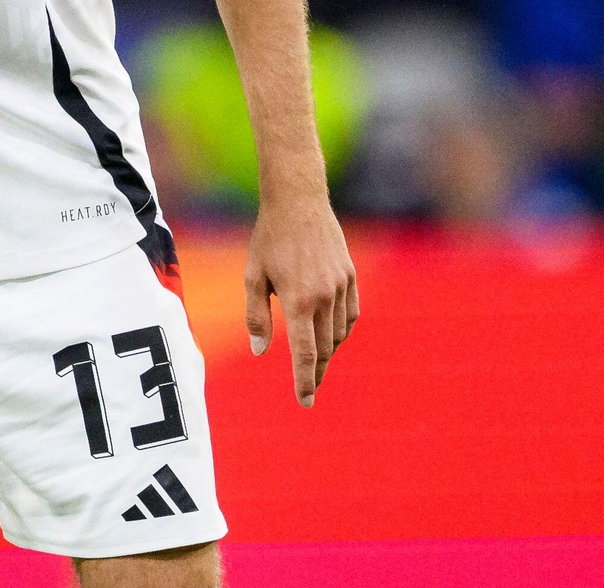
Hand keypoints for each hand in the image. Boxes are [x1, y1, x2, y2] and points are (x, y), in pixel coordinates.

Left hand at [243, 193, 357, 406]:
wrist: (298, 202)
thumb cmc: (268, 239)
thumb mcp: (252, 276)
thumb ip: (256, 316)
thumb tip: (259, 351)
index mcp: (297, 301)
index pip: (304, 353)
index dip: (305, 380)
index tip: (305, 401)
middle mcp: (324, 297)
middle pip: (324, 348)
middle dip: (316, 371)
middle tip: (308, 388)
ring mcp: (341, 287)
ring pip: (339, 333)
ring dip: (328, 351)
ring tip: (315, 361)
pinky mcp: (351, 276)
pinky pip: (351, 314)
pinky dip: (342, 330)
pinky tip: (331, 334)